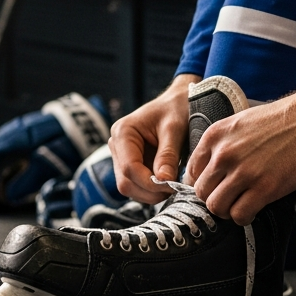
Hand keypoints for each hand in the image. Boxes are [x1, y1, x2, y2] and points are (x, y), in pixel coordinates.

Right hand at [109, 73, 199, 203]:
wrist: (178, 102)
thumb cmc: (176, 109)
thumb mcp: (174, 129)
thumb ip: (168, 155)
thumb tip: (164, 182)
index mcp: (123, 132)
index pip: (129, 168)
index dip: (149, 183)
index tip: (171, 187)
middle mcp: (117, 145)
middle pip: (125, 182)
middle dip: (149, 191)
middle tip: (174, 190)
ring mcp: (122, 156)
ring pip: (129, 187)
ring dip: (150, 193)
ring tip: (172, 185)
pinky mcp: (131, 164)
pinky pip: (137, 185)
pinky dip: (151, 189)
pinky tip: (167, 182)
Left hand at [186, 84, 295, 224]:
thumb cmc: (281, 120)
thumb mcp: (240, 122)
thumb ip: (222, 144)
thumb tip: (212, 170)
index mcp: (215, 136)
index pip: (191, 172)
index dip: (202, 184)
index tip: (214, 188)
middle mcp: (224, 154)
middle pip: (201, 192)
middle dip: (214, 199)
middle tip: (229, 199)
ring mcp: (243, 172)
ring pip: (216, 207)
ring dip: (227, 211)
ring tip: (240, 205)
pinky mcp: (264, 188)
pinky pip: (240, 215)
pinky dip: (244, 217)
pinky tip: (253, 210)